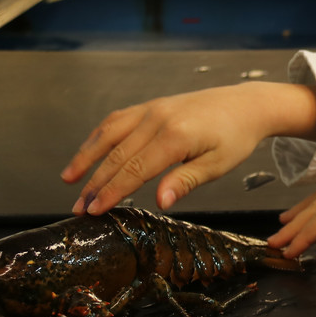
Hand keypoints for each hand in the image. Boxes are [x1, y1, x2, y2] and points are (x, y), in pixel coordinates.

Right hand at [61, 82, 315, 214]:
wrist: (246, 105)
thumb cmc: (236, 138)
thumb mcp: (218, 165)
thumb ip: (186, 182)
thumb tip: (160, 203)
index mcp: (175, 137)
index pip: (134, 169)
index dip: (112, 192)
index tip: (94, 211)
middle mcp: (157, 119)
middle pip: (117, 155)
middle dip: (94, 183)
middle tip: (78, 208)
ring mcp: (152, 109)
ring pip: (109, 134)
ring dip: (87, 157)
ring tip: (69, 180)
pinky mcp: (151, 105)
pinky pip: (117, 120)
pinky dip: (98, 136)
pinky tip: (88, 152)